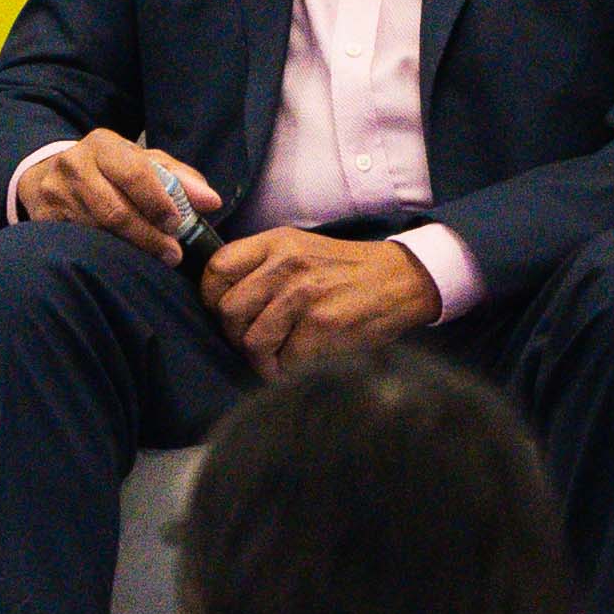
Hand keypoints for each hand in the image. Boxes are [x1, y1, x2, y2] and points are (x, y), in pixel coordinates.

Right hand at [13, 124, 221, 258]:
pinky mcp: (42, 218)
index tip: (177, 224)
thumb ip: (179, 178)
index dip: (158, 202)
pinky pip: (78, 242)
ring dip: (130, 248)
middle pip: (114, 209)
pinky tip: (121, 258)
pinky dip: (104, 253)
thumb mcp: (142, 163)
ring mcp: (53, 193)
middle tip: (172, 253)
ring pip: (96, 231)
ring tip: (154, 258)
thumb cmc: (108, 171)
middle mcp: (73, 164)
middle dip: (148, 235)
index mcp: (103, 145)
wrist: (48, 176)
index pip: (135, 174)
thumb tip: (210, 201)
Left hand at [200, 224, 441, 369]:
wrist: (402, 279)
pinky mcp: (323, 324)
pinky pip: (284, 360)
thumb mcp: (299, 249)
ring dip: (261, 359)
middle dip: (236, 335)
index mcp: (276, 243)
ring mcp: (304, 295)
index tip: (223, 313)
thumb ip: (260, 266)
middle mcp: (286, 265)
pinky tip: (299, 362)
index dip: (211, 298)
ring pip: (251, 342)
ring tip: (278, 357)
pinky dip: (287, 370)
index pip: (216, 269)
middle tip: (254, 342)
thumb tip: (217, 298)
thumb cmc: (344, 271)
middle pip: (227, 311)